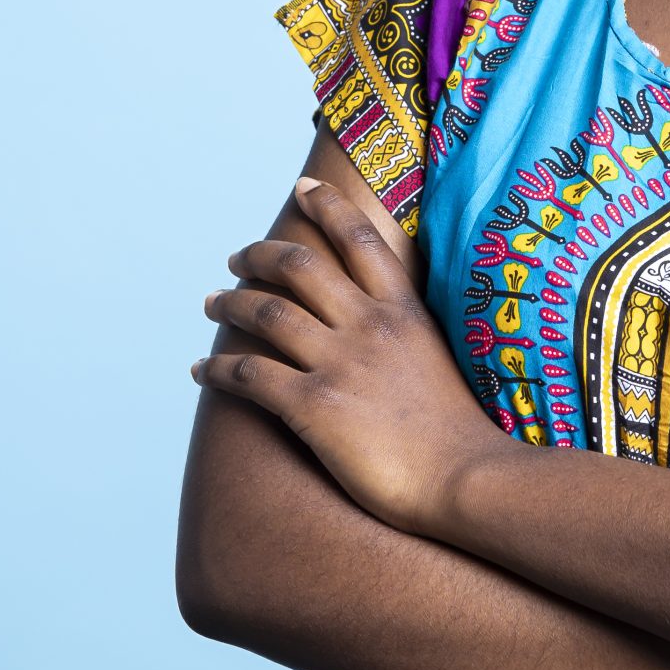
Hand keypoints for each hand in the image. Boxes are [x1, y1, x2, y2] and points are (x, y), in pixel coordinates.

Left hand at [191, 177, 501, 530]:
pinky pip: (249, 375)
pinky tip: (200, 372)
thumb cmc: (460, 435)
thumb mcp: (441, 359)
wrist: (469, 481)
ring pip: (266, 313)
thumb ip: (409, 334)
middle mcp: (369, 326)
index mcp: (404, 312)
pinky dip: (216, 370)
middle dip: (259, 256)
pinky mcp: (314, 407)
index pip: (360, 239)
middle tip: (237, 261)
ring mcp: (340, 364)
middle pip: (299, 266)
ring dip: (230, 304)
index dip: (328, 206)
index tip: (303, 188)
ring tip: (213, 304)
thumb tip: (386, 327)